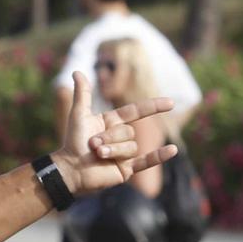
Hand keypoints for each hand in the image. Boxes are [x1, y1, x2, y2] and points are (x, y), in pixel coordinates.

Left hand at [54, 70, 177, 195]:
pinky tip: (173, 150)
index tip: (171, 103)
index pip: (137, 111)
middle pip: (128, 132)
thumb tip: (77, 71)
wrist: (69, 170)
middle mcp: (120, 137)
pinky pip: (146, 161)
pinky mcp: (126, 169)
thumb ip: (82, 94)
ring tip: (98, 155)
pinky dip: (159, 156)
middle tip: (92, 145)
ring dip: (114, 150)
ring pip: (131, 147)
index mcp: (112, 122)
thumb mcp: (78, 115)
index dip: (153, 107)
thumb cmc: (72, 142)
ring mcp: (124, 154)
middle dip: (110, 138)